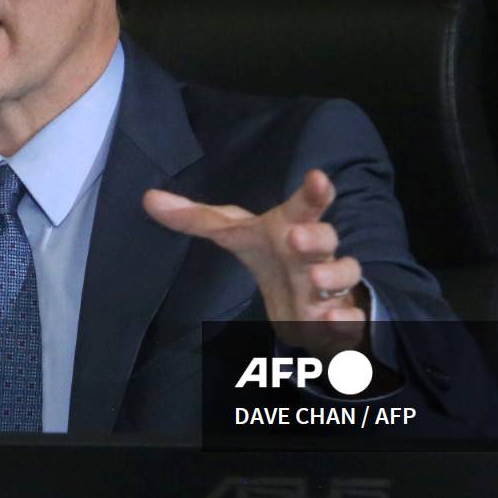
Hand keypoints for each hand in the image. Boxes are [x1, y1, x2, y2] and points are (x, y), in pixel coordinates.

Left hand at [143, 168, 368, 357]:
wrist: (310, 301)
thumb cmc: (274, 257)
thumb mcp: (235, 236)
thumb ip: (195, 219)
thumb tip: (148, 198)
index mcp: (294, 227)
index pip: (306, 205)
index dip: (314, 191)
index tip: (317, 177)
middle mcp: (317, 253)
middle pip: (325, 238)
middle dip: (316, 237)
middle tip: (295, 237)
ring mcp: (332, 285)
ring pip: (344, 274)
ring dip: (332, 276)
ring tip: (315, 280)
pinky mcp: (340, 318)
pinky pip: (349, 318)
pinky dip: (344, 320)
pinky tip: (332, 321)